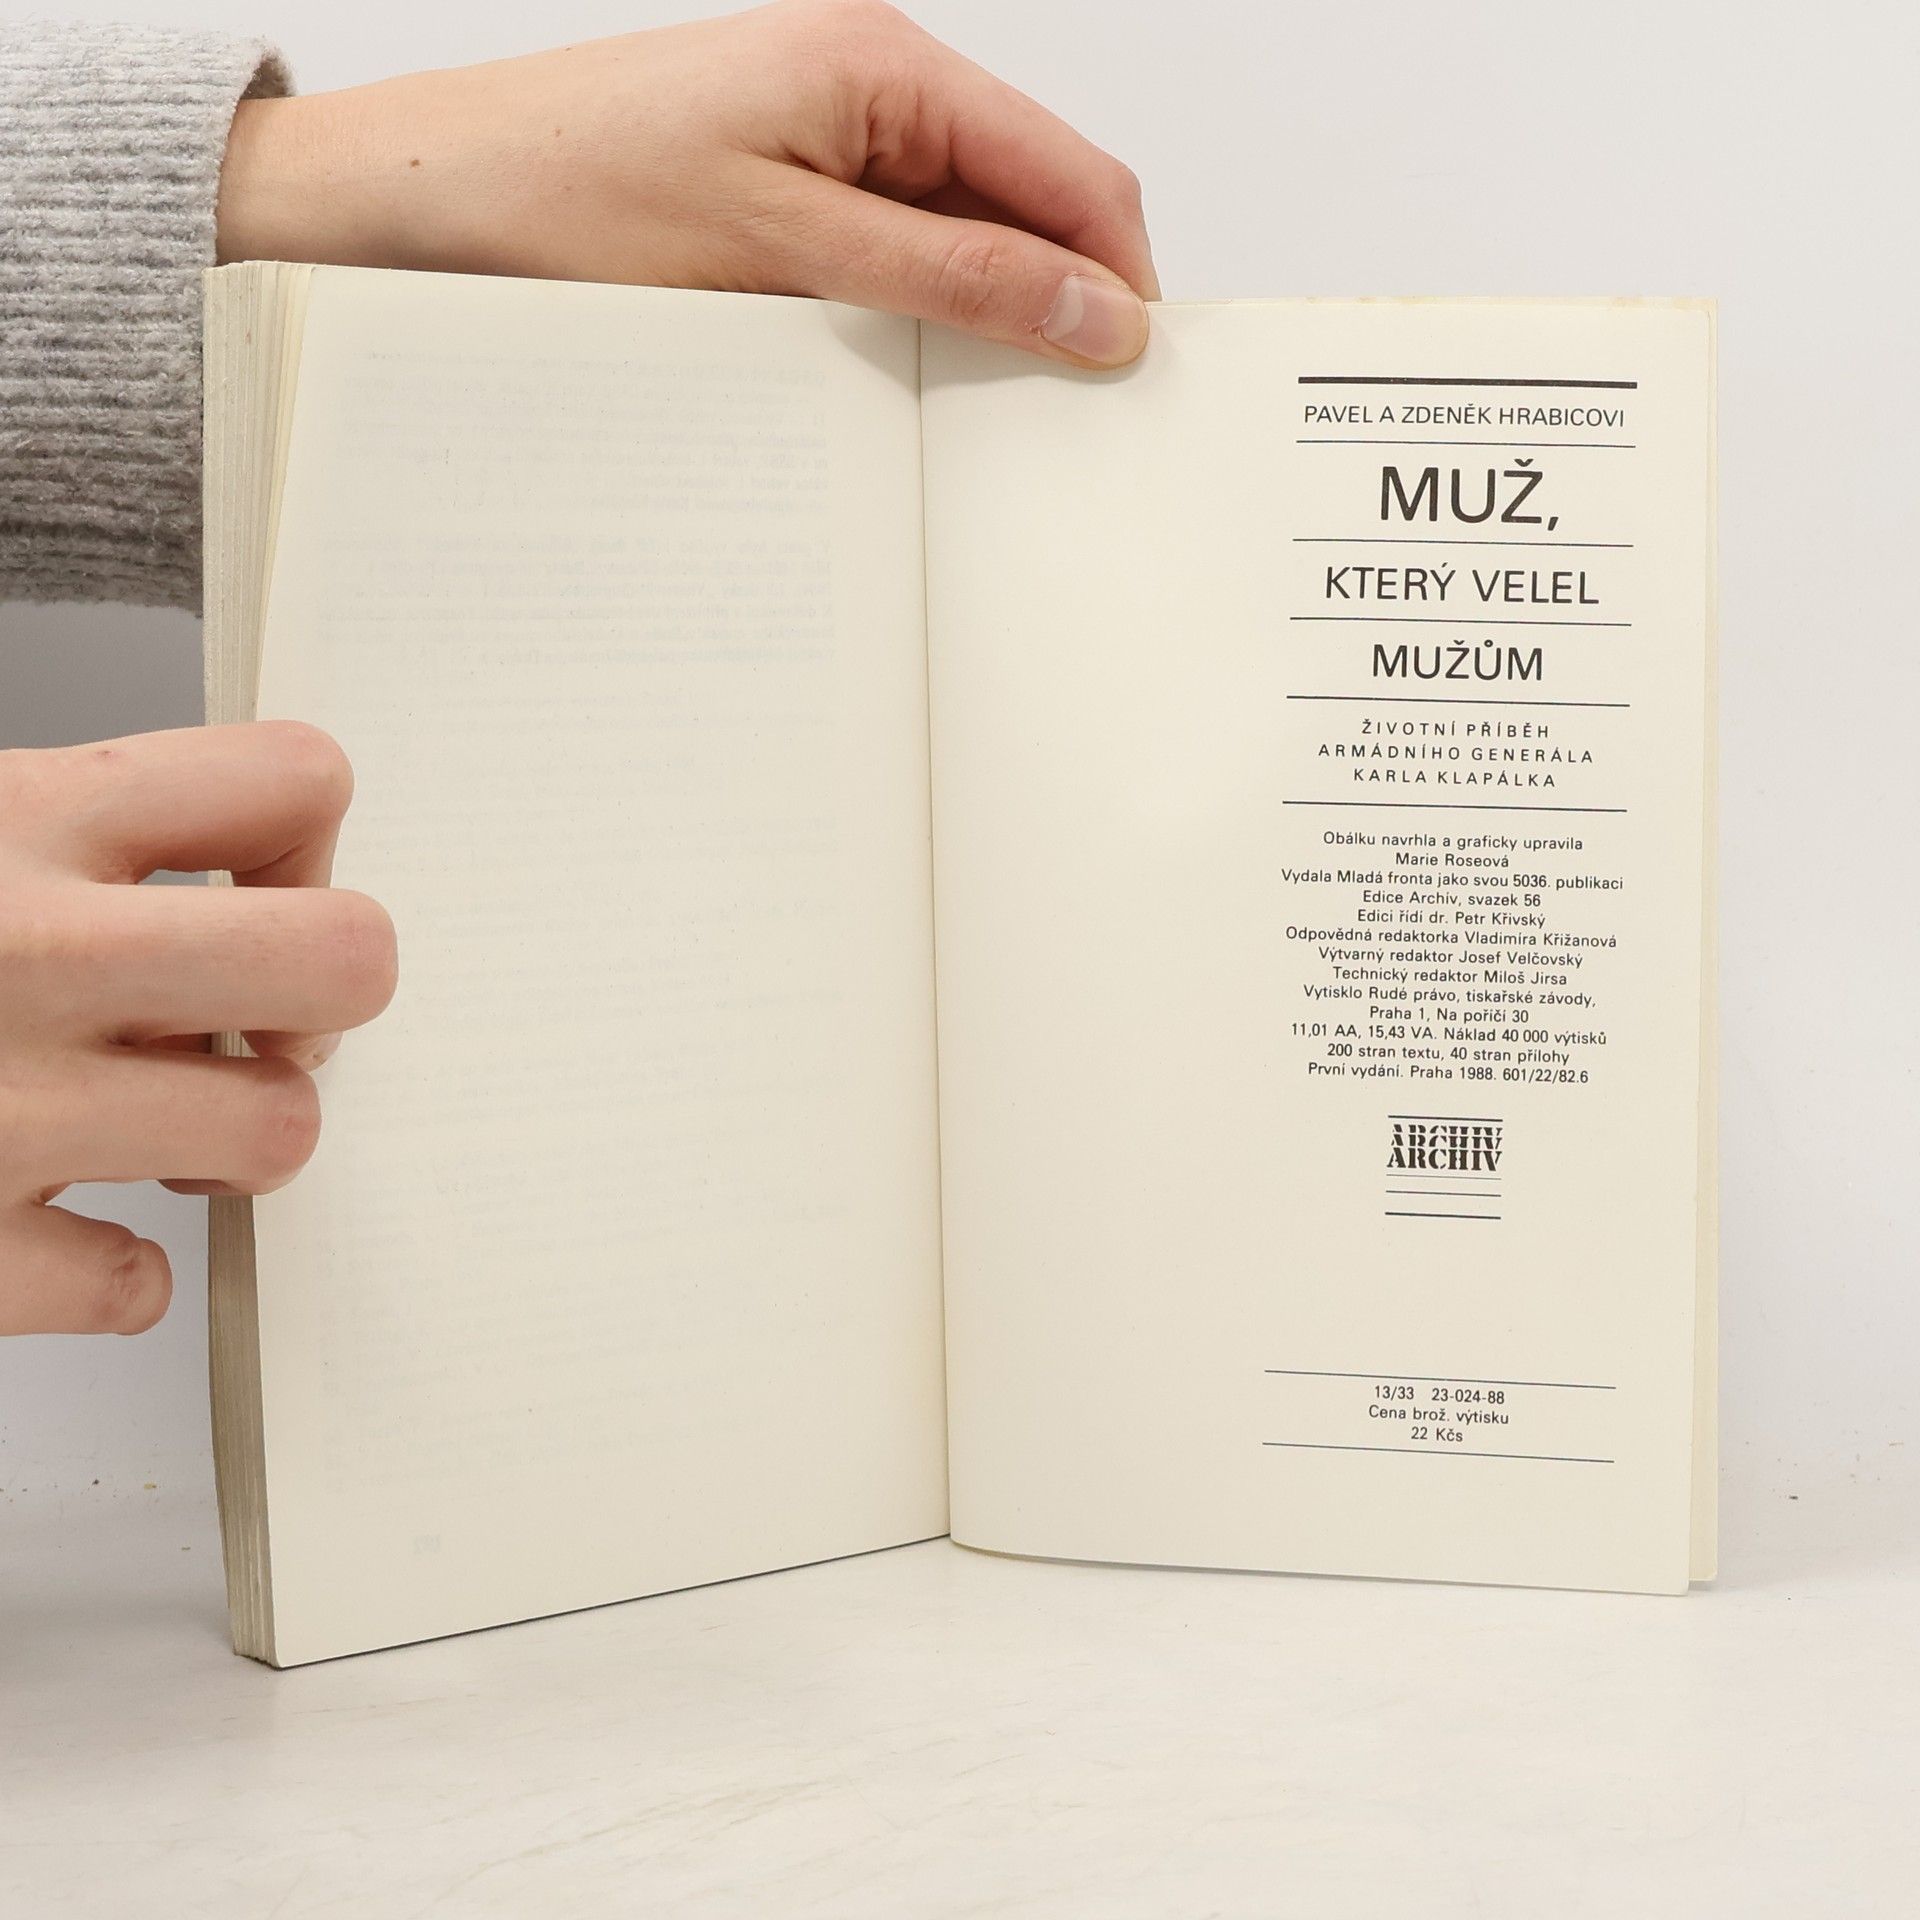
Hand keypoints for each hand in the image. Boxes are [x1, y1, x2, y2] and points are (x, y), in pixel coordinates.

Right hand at [0, 724, 396, 1334]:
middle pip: (351, 957)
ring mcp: (0, 1108)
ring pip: (279, 1132)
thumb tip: (253, 877)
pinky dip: (108, 1275)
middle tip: (259, 1025)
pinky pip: (133, 1289)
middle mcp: (28, 951)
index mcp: (24, 819)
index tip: (258, 885)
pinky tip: (54, 1228)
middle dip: (325, 1002)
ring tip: (155, 1130)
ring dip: (237, 1144)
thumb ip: (83, 839)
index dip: (304, 846)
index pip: (298, 778)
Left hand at [216, 0, 1157, 367]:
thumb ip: (954, 280)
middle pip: (1027, 208)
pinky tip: (895, 387)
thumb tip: (1097, 312)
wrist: (418, 203)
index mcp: (886, 68)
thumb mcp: (787, 251)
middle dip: (1057, 309)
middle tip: (1061, 425)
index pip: (1070, 172)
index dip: (1120, 278)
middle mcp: (868, 92)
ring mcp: (825, 144)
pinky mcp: (782, 195)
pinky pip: (888, 263)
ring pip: (960, 245)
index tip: (1134, 384)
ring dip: (979, 326)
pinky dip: (910, 324)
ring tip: (971, 420)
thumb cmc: (571, 192)